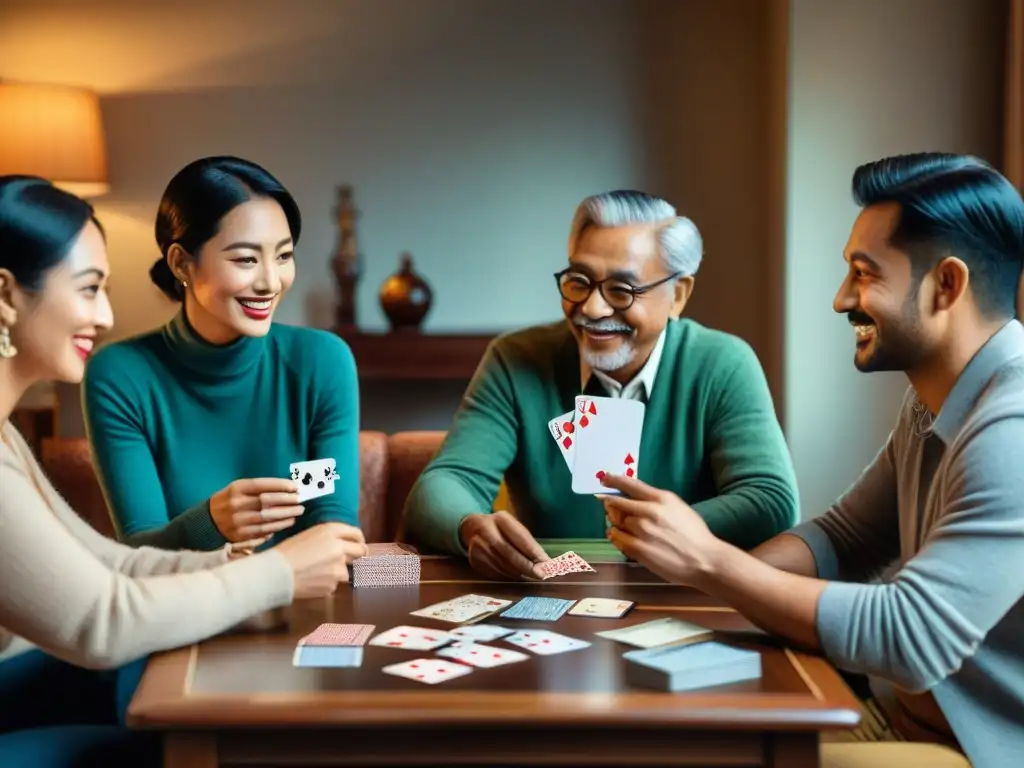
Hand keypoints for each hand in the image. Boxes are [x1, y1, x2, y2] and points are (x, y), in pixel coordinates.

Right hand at [209, 478, 304, 543]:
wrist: (208, 521)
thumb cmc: (230, 500)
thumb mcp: (239, 488)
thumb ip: (259, 488)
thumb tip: (286, 489)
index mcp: (236, 489)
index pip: (261, 485)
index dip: (280, 485)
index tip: (295, 486)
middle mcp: (236, 504)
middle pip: (266, 501)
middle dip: (286, 500)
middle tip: (300, 500)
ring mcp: (238, 521)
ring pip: (267, 518)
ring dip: (286, 515)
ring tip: (298, 510)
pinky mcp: (240, 535)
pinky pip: (263, 531)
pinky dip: (278, 526)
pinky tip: (288, 521)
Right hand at [274, 522, 366, 598]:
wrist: (277, 573)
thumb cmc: (287, 551)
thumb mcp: (310, 534)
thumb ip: (329, 537)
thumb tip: (342, 544)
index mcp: (332, 531)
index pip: (356, 533)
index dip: (358, 539)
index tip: (357, 543)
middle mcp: (340, 548)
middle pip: (360, 551)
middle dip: (357, 554)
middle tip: (351, 558)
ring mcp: (338, 568)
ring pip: (346, 570)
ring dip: (337, 571)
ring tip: (318, 572)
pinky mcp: (333, 585)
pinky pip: (334, 584)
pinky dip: (326, 583)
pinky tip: (312, 581)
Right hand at [458, 510, 549, 579]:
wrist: (471, 528)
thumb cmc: (500, 527)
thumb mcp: (512, 526)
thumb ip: (526, 541)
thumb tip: (543, 561)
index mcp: (501, 519)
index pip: (520, 538)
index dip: (533, 552)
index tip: (546, 563)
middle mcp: (487, 532)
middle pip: (510, 554)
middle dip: (527, 567)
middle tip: (541, 575)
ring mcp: (478, 547)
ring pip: (504, 566)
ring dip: (520, 573)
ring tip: (532, 576)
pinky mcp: (475, 561)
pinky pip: (496, 573)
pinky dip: (509, 576)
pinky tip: (517, 575)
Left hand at [598, 474, 720, 585]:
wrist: (704, 560)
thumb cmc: (694, 534)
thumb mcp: (678, 507)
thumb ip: (657, 501)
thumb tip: (635, 497)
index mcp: (661, 498)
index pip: (631, 484)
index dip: (613, 480)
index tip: (604, 479)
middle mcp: (649, 511)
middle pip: (617, 503)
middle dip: (610, 504)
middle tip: (608, 506)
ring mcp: (642, 530)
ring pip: (617, 522)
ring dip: (617, 524)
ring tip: (626, 529)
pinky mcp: (637, 548)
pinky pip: (617, 538)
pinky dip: (616, 537)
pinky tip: (622, 538)